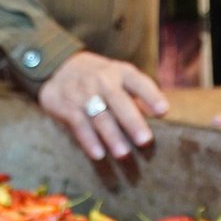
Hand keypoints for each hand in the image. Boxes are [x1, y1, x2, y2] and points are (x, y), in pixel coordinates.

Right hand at [38, 52, 168, 161]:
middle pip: (119, 101)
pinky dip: (89, 140)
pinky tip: (99, 154)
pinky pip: (79, 125)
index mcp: (120, 72)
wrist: (57, 67)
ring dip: (111, 136)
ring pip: (99, 116)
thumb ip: (138, 94)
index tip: (163, 111)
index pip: (139, 82)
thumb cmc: (99, 77)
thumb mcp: (119, 76)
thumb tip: (161, 114)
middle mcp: (103, 80)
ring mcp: (83, 93)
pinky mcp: (67, 106)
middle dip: (132, 121)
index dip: (151, 96)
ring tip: (123, 153)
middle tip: (145, 140)